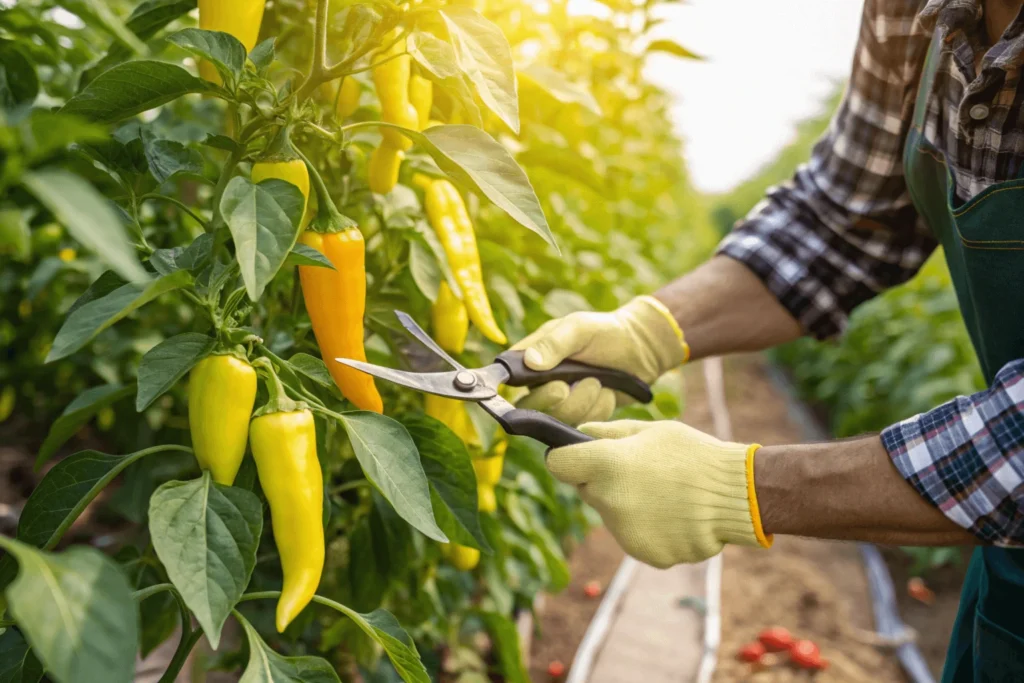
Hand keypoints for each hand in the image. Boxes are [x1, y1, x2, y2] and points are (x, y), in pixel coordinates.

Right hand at [511, 296, 687, 424]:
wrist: (640, 349)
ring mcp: (560, 402)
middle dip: (556, 399)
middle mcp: (540, 383)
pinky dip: (599, 407)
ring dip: (584, 400)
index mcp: (531, 358)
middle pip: (530, 408)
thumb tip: (530, 363)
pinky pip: (583, 422)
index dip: (517, 390)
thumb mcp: (578, 328)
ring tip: (598, 381)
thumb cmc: (605, 331)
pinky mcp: (581, 415)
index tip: (551, 387)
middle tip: (574, 384)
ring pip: (559, 418)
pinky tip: (608, 391)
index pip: (508, 379)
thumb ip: (554, 343)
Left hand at [547, 420, 770, 566]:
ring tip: (665, 493)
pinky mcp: (643, 554)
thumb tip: (580, 433)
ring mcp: (625, 532)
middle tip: (641, 472)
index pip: (557, 464)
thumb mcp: (651, 430)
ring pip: (612, 515)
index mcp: (607, 465)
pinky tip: (673, 514)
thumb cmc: (693, 453)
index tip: (580, 456)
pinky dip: (648, 527)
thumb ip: (610, 432)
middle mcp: (609, 501)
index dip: (566, 458)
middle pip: (588, 491)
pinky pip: (634, 536)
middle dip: (604, 481)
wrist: (738, 495)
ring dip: (628, 505)